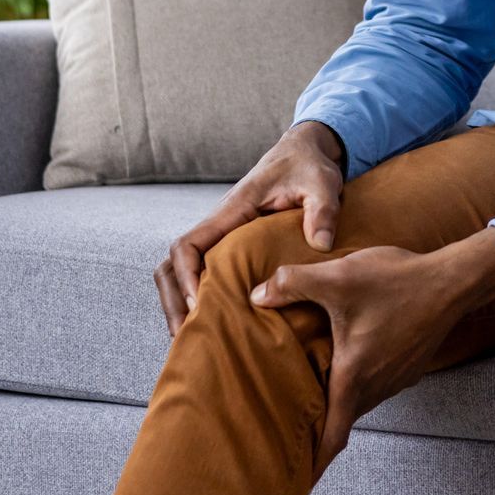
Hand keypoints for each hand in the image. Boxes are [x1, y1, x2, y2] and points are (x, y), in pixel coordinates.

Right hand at [152, 120, 347, 336]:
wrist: (305, 153)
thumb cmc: (308, 167)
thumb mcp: (321, 184)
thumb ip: (322, 211)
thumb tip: (320, 245)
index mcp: (232, 211)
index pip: (187, 244)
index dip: (185, 276)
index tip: (198, 304)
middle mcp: (219, 227)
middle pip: (172, 266)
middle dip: (173, 302)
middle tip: (187, 338)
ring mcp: (223, 238)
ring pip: (181, 273)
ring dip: (180, 305)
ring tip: (194, 341)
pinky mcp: (233, 248)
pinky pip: (204, 274)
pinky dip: (199, 299)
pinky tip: (216, 325)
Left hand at [249, 244, 473, 483]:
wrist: (452, 282)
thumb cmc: (397, 283)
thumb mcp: (337, 278)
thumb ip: (293, 284)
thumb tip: (258, 295)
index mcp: (354, 377)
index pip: (333, 436)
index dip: (315, 464)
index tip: (299, 481)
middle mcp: (377, 385)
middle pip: (344, 418)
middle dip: (321, 428)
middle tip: (294, 427)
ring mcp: (397, 377)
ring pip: (362, 399)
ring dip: (342, 399)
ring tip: (319, 389)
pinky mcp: (410, 365)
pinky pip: (379, 382)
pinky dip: (362, 380)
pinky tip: (354, 355)